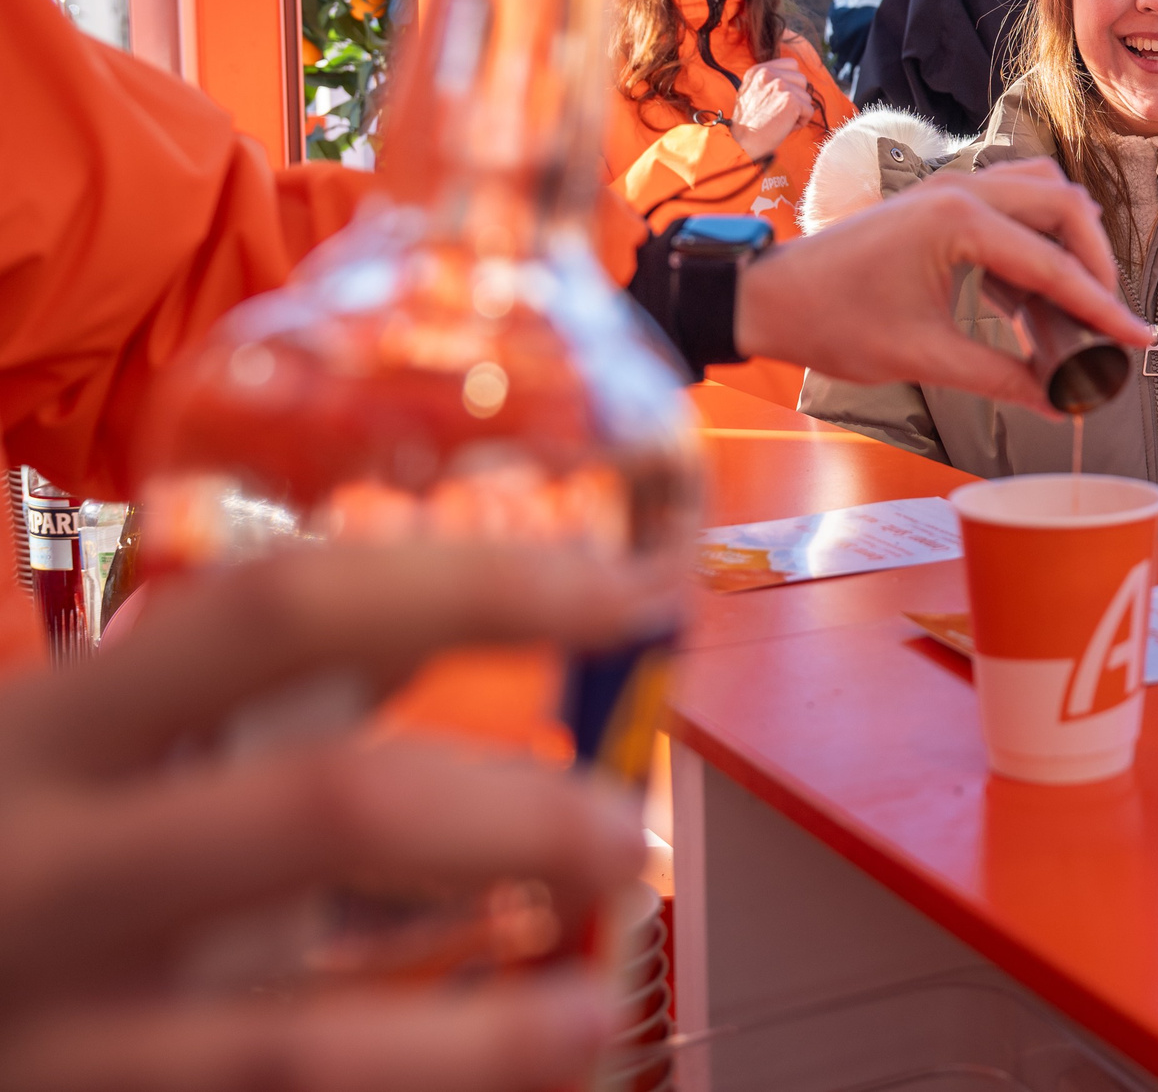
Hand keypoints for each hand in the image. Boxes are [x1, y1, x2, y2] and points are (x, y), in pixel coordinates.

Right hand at [0, 544, 668, 1090]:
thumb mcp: (67, 749)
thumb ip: (243, 688)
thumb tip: (467, 615)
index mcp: (44, 737)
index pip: (280, 611)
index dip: (473, 583)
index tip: (629, 586)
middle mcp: (43, 880)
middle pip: (326, 813)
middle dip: (509, 813)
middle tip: (620, 825)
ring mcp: (53, 1043)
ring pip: (292, 1050)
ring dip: (475, 1040)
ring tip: (590, 1012)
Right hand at [728, 60, 815, 158]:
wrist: (741, 142)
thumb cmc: (749, 123)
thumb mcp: (753, 92)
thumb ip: (770, 82)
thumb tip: (796, 81)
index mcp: (758, 70)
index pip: (792, 64)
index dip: (792, 83)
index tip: (781, 98)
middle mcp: (768, 73)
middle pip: (802, 80)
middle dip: (797, 97)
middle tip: (780, 112)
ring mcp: (780, 85)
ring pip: (806, 96)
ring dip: (799, 111)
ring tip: (780, 120)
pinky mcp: (790, 100)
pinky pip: (809, 110)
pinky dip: (801, 122)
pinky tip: (784, 127)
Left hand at [733, 158, 1151, 411]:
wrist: (768, 296)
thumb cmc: (831, 320)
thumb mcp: (921, 357)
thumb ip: (999, 376)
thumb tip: (1057, 402)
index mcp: (958, 221)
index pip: (1053, 265)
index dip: (1101, 309)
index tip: (1136, 341)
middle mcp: (962, 191)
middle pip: (1064, 207)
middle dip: (1096, 263)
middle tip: (1108, 319)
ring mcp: (951, 191)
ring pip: (1041, 196)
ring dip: (1069, 243)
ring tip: (1079, 304)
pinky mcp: (941, 206)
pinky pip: (1011, 209)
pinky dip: (1035, 246)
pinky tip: (1034, 301)